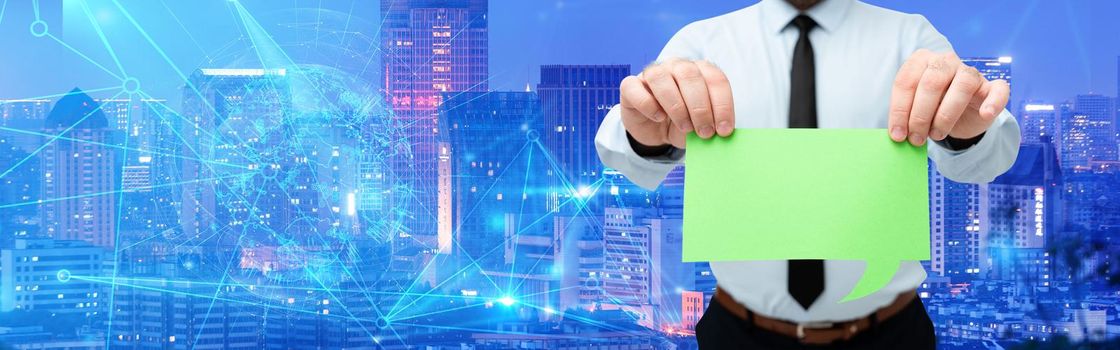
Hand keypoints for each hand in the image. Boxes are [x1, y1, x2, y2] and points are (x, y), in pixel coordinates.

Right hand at [620, 59, 734, 148]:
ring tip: (685, 127)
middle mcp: (676, 66)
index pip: (715, 79)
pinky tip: (658, 117)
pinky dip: (648, 104)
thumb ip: (711, 125)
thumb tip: (722, 135)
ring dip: (677, 106)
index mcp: (699, 71)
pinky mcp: (630, 85)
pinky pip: (635, 88)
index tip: (724, 130)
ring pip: (662, 78)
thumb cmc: (682, 123)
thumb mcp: (700, 126)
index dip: (722, 105)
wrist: (656, 131)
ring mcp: (652, 73)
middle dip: (700, 107)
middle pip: (689, 75)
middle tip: (705, 132)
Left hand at [888, 49, 1008, 145]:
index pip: (906, 81)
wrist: (960, 117)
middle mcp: (945, 61)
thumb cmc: (931, 109)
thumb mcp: (913, 110)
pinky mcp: (992, 86)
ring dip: (946, 115)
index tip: (897, 135)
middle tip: (916, 139)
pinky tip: (985, 114)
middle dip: (920, 115)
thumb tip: (897, 135)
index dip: (900, 110)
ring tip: (936, 135)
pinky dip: (993, 102)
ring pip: (962, 86)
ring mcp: (970, 72)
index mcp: (921, 61)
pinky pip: (998, 89)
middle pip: (931, 83)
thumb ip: (905, 116)